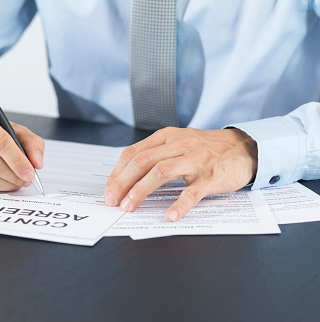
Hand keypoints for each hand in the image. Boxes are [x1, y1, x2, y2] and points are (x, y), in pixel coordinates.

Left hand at [104, 127, 256, 220]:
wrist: (244, 148)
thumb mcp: (178, 143)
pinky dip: (180, 204)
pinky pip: (193, 192)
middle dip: (122, 182)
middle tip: (112, 201)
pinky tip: (170, 215)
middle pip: (143, 161)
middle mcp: (179, 145)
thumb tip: (126, 177)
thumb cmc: (206, 149)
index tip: (108, 190)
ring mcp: (196, 160)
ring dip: (141, 190)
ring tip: (129, 206)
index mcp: (167, 137)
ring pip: (161, 172)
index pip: (133, 153)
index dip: (117, 172)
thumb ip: (155, 154)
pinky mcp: (212, 176)